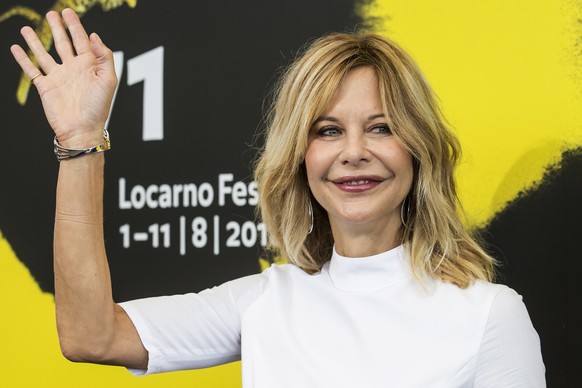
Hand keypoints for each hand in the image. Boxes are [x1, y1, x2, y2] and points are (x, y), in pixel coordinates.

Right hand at [10, 8, 116, 147]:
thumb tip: (94, 36)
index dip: (75, 26)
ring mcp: (58, 77)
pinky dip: (23, 59)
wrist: (82, 129)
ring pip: (44, 54)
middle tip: (52, 13)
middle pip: (62, 43)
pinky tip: (16, 48)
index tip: (69, 12)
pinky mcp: (45, 87)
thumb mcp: (108, 79)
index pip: (81, 40)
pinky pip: (31, 70)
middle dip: (58, 28)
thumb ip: (104, 56)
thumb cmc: (98, 107)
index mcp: (88, 66)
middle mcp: (72, 69)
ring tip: (27, 28)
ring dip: (35, 41)